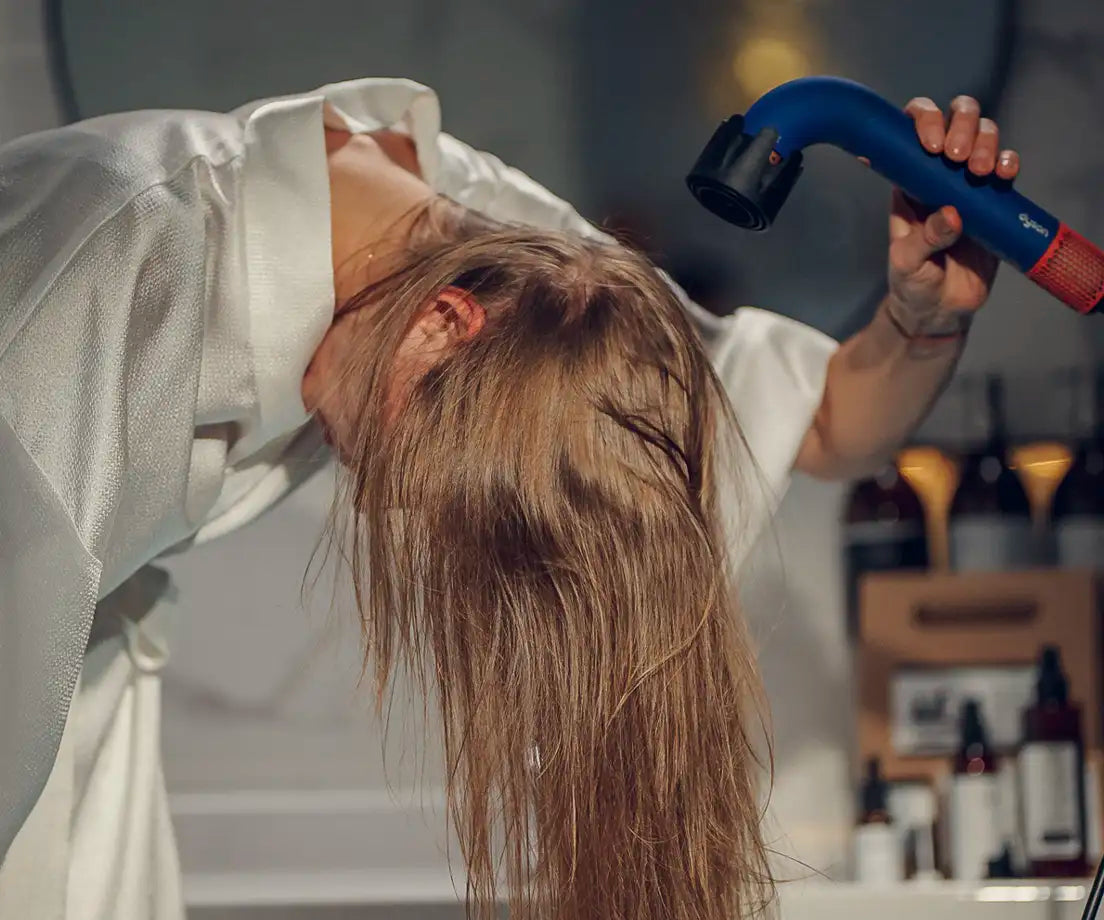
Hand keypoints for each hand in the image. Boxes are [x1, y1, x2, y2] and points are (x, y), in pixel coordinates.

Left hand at [881, 95, 1020, 339]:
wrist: (939, 310)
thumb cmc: (912, 283)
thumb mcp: (907, 263)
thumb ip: (925, 238)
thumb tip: (952, 215)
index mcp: (906, 181)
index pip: (911, 131)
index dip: (923, 121)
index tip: (931, 145)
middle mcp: (937, 173)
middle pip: (953, 120)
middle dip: (960, 124)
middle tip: (956, 156)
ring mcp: (967, 183)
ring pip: (983, 136)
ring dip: (986, 141)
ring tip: (980, 171)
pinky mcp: (993, 199)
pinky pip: (1005, 167)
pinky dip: (1009, 161)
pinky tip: (1004, 173)